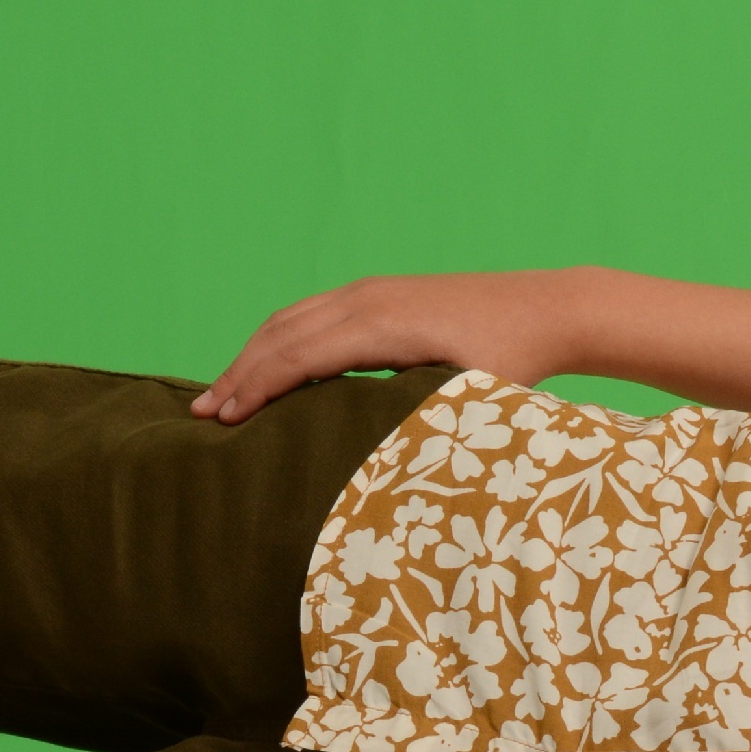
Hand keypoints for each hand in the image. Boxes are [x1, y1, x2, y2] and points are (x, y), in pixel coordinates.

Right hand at [191, 269, 593, 424]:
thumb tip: (372, 460)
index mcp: (382, 324)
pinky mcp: (379, 294)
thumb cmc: (515, 362)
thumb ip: (419, 416)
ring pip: (291, 319)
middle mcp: (367, 299)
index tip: (224, 422)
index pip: (298, 356)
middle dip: (239, 375)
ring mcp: (371, 291)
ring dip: (252, 355)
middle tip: (202, 417)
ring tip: (222, 395)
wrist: (547, 310)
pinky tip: (268, 367)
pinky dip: (279, 340)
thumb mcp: (466, 396)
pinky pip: (312, 314)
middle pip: (281, 335)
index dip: (255, 388)